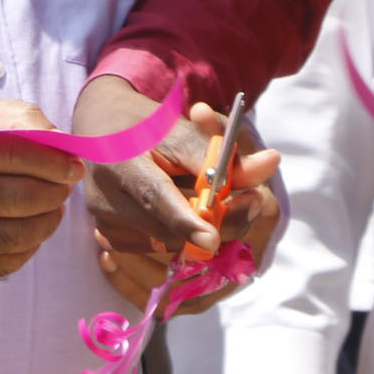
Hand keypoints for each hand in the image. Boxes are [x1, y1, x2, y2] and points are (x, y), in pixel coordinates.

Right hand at [0, 97, 80, 281]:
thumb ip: (12, 117)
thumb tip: (61, 142)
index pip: (6, 152)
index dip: (49, 159)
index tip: (73, 163)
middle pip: (15, 198)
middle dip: (53, 191)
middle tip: (66, 184)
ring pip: (14, 235)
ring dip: (48, 220)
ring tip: (53, 205)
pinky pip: (4, 262)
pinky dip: (30, 246)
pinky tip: (31, 228)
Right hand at [72, 76, 280, 307]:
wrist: (101, 130)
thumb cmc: (146, 126)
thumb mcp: (184, 130)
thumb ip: (224, 154)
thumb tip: (271, 163)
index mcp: (120, 162)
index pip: (155, 197)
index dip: (185, 220)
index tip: (212, 239)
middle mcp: (105, 198)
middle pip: (167, 230)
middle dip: (213, 223)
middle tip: (251, 202)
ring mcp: (104, 223)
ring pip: (167, 243)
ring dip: (197, 227)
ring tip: (205, 197)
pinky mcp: (109, 237)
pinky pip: (157, 247)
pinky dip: (178, 233)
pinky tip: (180, 210)